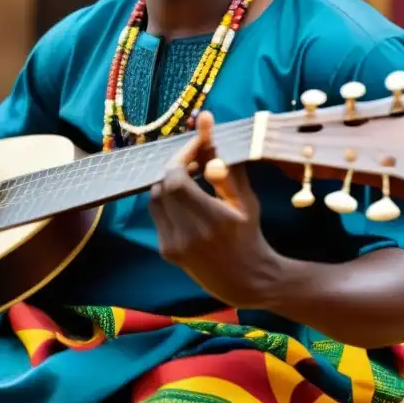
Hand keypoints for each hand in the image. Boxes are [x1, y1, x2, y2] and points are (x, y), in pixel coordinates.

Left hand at [149, 111, 280, 307]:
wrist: (244, 280)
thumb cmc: (249, 234)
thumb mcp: (245, 199)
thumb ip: (224, 164)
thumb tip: (207, 123)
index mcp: (213, 221)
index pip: (176, 179)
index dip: (181, 157)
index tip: (195, 145)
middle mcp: (189, 235)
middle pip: (162, 186)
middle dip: (174, 167)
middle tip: (191, 159)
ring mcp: (173, 245)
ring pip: (155, 199)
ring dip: (168, 182)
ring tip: (189, 176)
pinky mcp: (165, 251)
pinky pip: (157, 214)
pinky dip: (167, 200)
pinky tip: (184, 198)